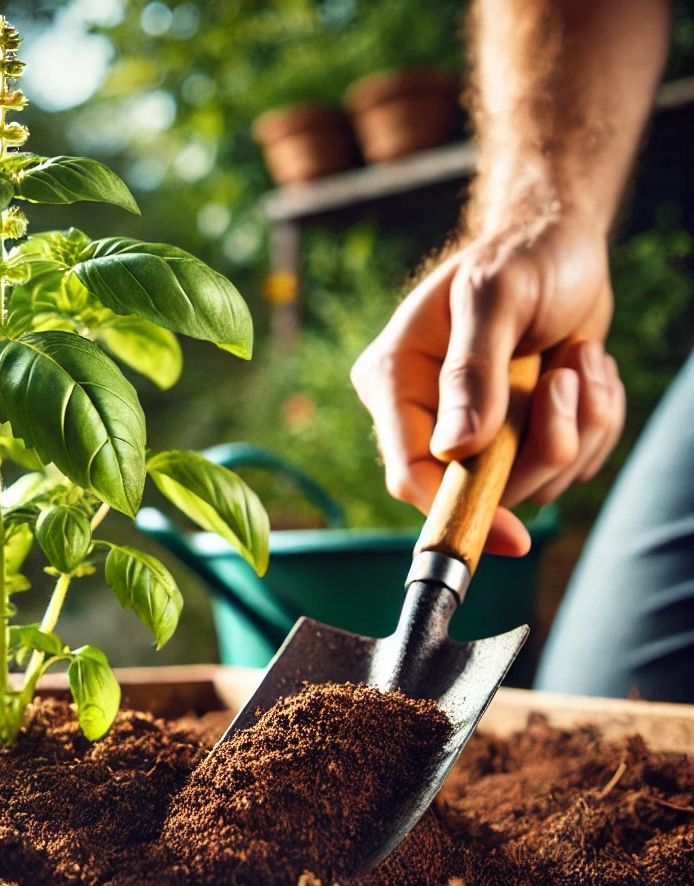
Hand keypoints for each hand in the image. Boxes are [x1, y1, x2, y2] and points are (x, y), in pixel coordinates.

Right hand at [351, 217, 624, 555]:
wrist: (559, 245)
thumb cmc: (520, 257)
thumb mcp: (494, 295)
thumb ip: (472, 370)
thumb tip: (456, 450)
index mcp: (395, 381)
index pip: (409, 471)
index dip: (457, 509)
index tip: (512, 536)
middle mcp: (425, 415)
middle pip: (479, 489)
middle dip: (543, 447)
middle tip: (569, 381)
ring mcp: (473, 431)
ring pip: (531, 483)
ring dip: (579, 428)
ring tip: (580, 363)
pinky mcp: (515, 436)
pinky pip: (563, 467)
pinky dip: (592, 425)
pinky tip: (584, 373)